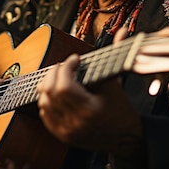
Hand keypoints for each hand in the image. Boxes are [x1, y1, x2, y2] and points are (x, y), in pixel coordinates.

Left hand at [36, 28, 143, 158]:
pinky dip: (46, 101)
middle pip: (50, 93)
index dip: (66, 67)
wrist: (125, 138)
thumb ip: (118, 53)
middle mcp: (75, 122)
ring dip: (47, 86)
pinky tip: (54, 92)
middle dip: (54, 73)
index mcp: (89, 109)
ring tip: (58, 77)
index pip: (64, 85)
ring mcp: (66, 130)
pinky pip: (44, 115)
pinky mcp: (62, 136)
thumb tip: (121, 30)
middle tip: (63, 66)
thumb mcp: (118, 81)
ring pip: (44, 103)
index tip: (75, 59)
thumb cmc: (122, 108)